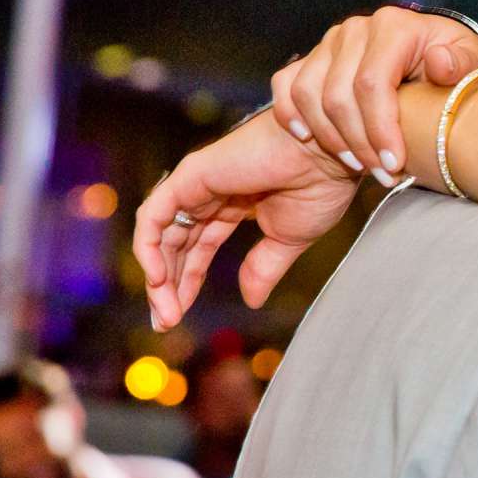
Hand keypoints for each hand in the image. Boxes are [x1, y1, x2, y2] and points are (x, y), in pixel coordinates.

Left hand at [133, 109, 358, 326]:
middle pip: (174, 245)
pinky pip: (153, 215)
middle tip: (166, 320)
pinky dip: (148, 246)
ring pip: (160, 234)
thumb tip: (250, 299)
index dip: (187, 282)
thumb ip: (264, 267)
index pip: (198, 248)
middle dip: (167, 285)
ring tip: (166, 310)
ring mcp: (196, 184)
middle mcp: (210, 194)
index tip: (179, 315)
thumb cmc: (320, 186)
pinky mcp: (190, 177)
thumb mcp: (289, 240)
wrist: (329, 156)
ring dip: (158, 275)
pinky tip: (159, 278)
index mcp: (234, 205)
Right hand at [274, 5, 477, 179]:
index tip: (396, 165)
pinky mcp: (310, 57)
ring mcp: (329, 43)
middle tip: (383, 175)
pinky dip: (292, 115)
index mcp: (395, 27)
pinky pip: (286, 86)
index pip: (372, 84)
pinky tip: (311, 140)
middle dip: (360, 143)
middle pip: (339, 95)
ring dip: (331, 138)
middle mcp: (356, 30)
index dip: (380, 130)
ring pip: (310, 95)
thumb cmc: (458, 71)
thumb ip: (463, 66)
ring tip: (360, 164)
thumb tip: (440, 63)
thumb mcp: (474, 67)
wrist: (436, 65)